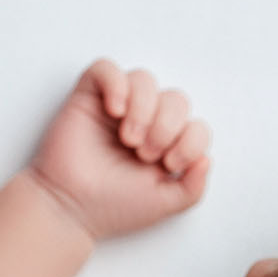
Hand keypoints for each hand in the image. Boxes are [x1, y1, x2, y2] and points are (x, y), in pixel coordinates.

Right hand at [28, 59, 212, 240]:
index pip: (195, 124)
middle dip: (167, 126)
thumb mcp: (166, 204)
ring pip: (144, 79)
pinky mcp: (88, 98)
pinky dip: (116, 84)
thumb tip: (206, 159)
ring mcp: (116, 108)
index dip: (191, 140)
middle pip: (175, 98)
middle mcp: (144, 122)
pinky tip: (114, 111)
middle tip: (145, 153)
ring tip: (128, 138)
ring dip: (144, 108)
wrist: (71, 208)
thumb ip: (194, 187)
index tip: (170, 164)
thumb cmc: (112, 207)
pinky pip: (105, 68)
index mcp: (165, 146)